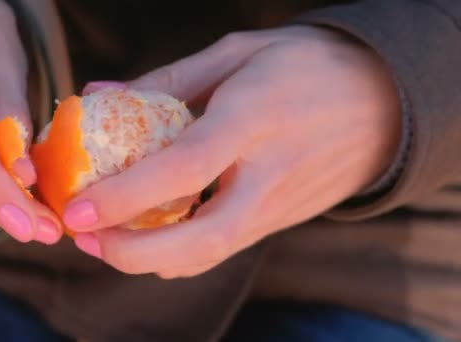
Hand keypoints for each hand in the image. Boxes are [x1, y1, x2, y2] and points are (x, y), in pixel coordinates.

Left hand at [65, 26, 400, 277]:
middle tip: (86, 238)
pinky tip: (149, 233)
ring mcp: (278, 208)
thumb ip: (167, 78)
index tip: (79, 209)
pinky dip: (177, 252)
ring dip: (148, 259)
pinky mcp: (279, 223)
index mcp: (255, 120)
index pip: (185, 169)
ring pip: (208, 256)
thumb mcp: (238, 53)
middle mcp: (268, 175)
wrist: (381, 102)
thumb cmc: (304, 67)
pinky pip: (221, 249)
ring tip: (105, 238)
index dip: (126, 195)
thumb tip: (99, 94)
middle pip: (199, 241)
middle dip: (132, 254)